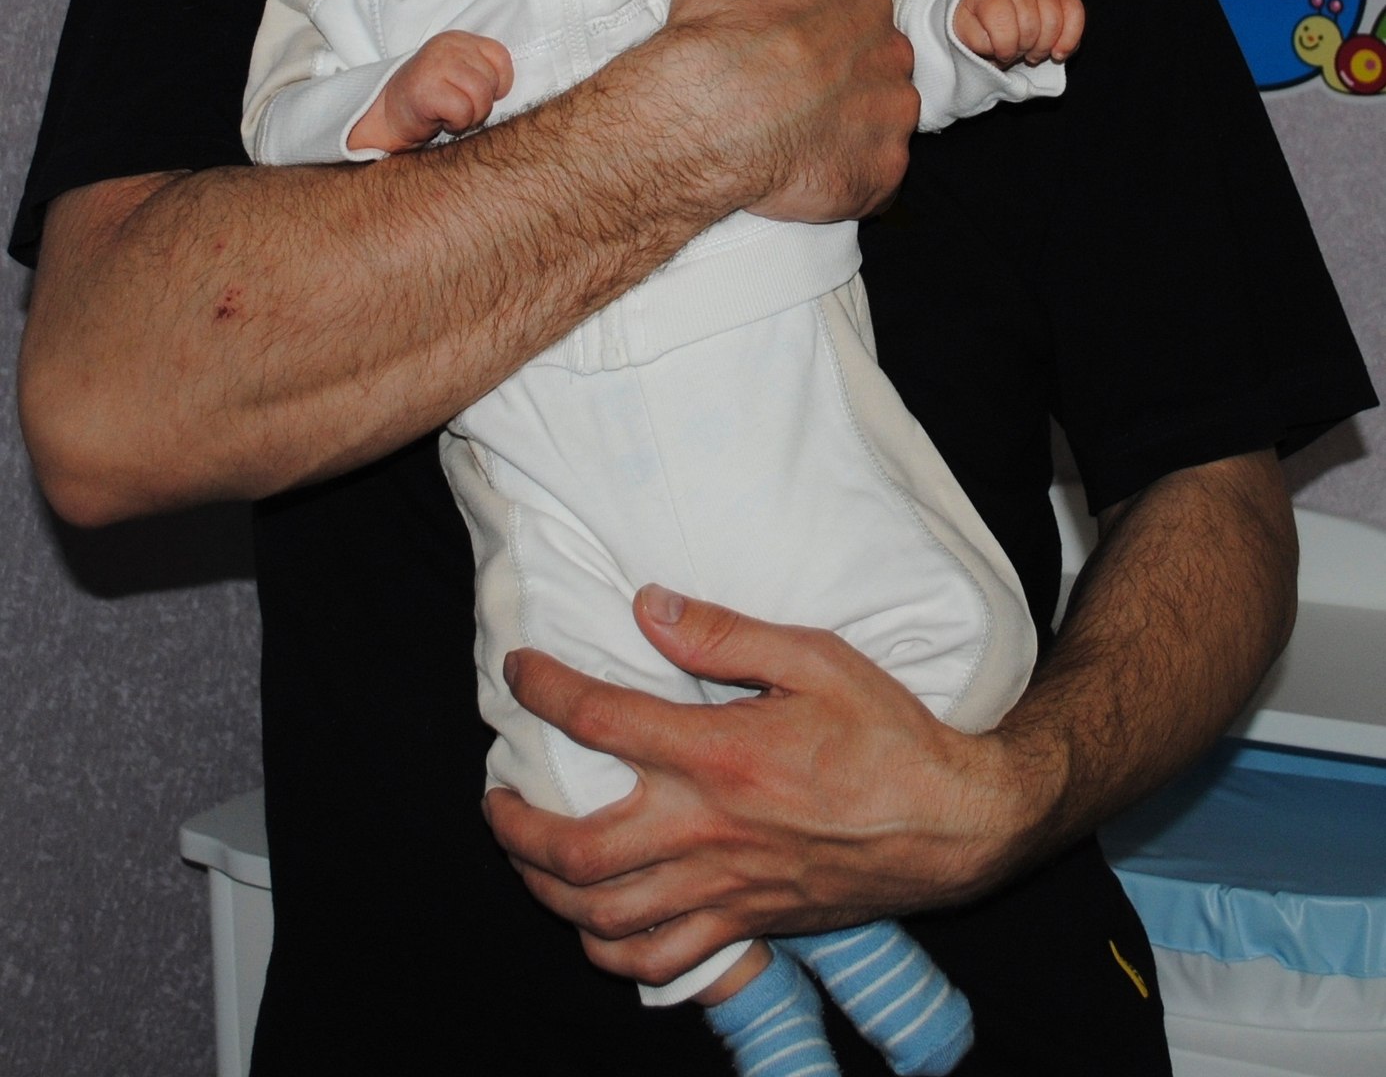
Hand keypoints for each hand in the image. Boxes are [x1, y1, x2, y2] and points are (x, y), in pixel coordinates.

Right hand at [348, 30, 513, 152]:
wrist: (388, 117)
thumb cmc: (433, 100)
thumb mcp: (461, 75)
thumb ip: (486, 72)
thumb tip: (523, 94)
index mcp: (460, 39)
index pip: (501, 57)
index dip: (497, 84)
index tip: (475, 94)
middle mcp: (448, 45)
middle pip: (491, 81)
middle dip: (481, 104)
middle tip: (457, 107)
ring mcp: (435, 64)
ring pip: (480, 97)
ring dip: (470, 116)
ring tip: (450, 114)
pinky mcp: (425, 88)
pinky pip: (463, 112)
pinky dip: (456, 123)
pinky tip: (439, 119)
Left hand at [484, 588, 1037, 987]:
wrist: (952, 822)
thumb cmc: (886, 733)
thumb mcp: (814, 656)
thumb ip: (723, 634)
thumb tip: (646, 606)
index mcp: (717, 754)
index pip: (598, 719)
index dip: (543, 689)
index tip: (519, 671)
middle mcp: (706, 831)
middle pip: (572, 848)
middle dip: (513, 823)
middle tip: (497, 794)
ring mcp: (722, 889)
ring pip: (600, 914)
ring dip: (545, 889)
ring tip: (529, 856)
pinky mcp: (746, 927)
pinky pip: (657, 962)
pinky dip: (610, 949)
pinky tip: (595, 922)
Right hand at [663, 0, 918, 221]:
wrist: (704, 116)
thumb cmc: (719, 31)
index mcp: (865, 2)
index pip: (859, 12)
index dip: (823, 29)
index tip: (790, 45)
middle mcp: (891, 58)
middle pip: (878, 66)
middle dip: (846, 77)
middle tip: (793, 92)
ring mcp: (890, 121)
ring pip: (883, 121)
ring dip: (853, 128)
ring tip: (801, 135)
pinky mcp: (878, 176)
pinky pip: (877, 180)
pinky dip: (852, 177)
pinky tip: (811, 170)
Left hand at [952, 0, 1083, 68]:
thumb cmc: (979, 17)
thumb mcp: (964, 29)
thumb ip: (975, 41)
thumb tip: (997, 49)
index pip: (1002, 19)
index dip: (1004, 46)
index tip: (1001, 55)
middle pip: (1030, 25)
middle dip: (1024, 49)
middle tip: (1017, 54)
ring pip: (1053, 22)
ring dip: (1044, 48)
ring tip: (1032, 54)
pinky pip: (1076, 13)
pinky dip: (1070, 38)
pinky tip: (1058, 53)